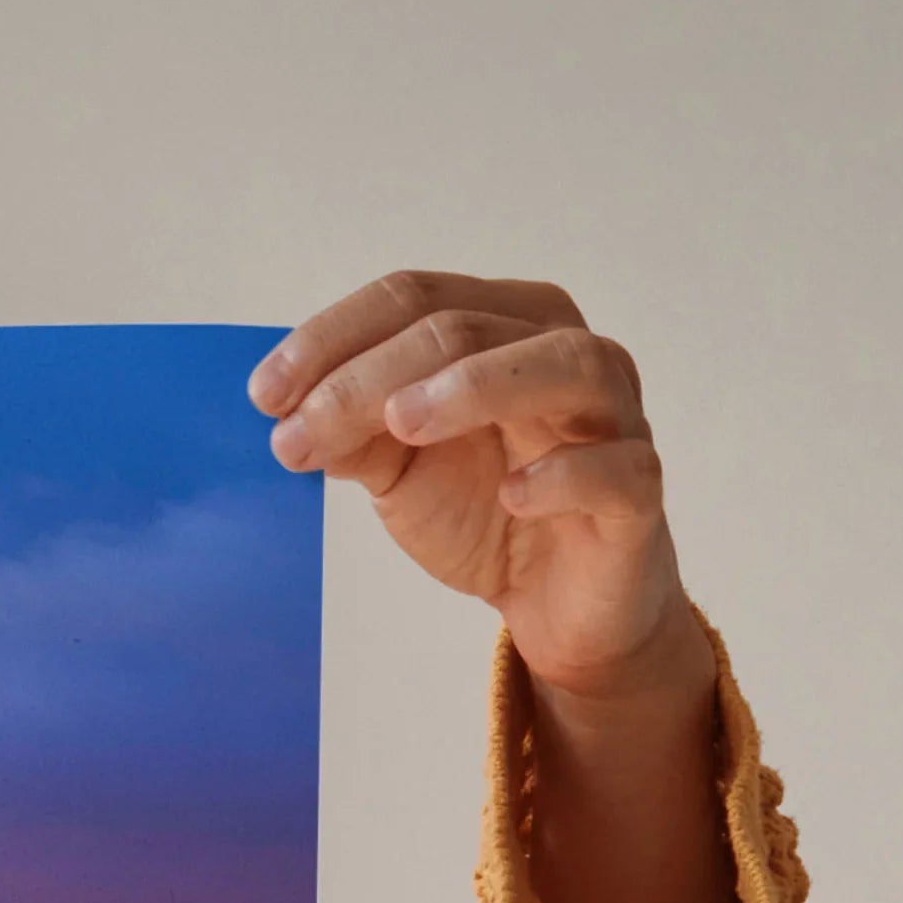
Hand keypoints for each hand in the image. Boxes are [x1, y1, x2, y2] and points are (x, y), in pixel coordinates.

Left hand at [255, 271, 738, 902]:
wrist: (557, 604)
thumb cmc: (486, 510)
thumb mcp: (400, 470)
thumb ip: (354, 433)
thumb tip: (291, 415)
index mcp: (504, 326)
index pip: (416, 298)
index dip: (334, 338)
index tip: (264, 396)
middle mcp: (565, 351)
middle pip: (467, 328)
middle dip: (371, 376)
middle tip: (300, 431)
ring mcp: (613, 417)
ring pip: (561, 365)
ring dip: (475, 386)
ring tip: (401, 424)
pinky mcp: (638, 492)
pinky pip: (616, 468)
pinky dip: (564, 474)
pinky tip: (513, 493)